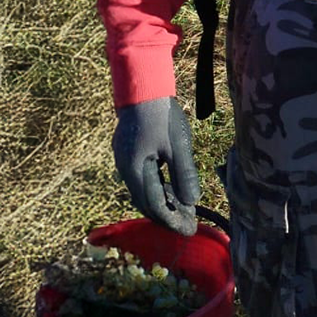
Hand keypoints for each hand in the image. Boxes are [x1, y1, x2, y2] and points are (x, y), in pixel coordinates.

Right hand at [113, 97, 200, 235]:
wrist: (142, 86)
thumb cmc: (161, 114)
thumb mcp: (177, 145)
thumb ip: (184, 174)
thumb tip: (192, 202)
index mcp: (135, 170)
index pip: (154, 206)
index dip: (172, 221)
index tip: (189, 231)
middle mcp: (125, 169)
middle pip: (146, 202)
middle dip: (167, 216)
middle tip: (187, 225)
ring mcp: (124, 160)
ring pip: (143, 190)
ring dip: (162, 202)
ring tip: (182, 210)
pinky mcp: (128, 151)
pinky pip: (142, 178)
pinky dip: (157, 188)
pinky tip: (170, 188)